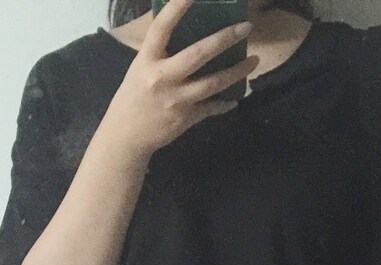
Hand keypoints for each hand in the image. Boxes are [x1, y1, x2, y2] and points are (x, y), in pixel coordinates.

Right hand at [103, 0, 259, 157]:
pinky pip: (211, 108)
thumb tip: (180, 27)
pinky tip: (235, 98)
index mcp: (147, 60)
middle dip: (224, 39)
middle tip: (246, 27)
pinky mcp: (185, 119)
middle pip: (197, 55)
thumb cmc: (133, 96)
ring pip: (212, 83)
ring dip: (236, 72)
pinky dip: (224, 103)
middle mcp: (161, 78)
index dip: (177, 7)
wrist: (126, 137)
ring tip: (254, 61)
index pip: (162, 27)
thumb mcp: (140, 67)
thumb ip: (160, 51)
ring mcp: (176, 100)